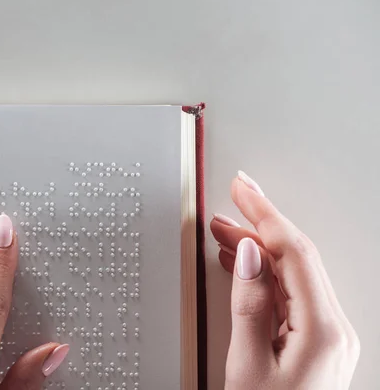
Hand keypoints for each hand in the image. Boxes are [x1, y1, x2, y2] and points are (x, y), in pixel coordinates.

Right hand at [211, 171, 359, 389]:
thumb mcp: (247, 367)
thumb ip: (249, 305)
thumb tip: (248, 255)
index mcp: (323, 330)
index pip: (294, 252)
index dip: (265, 214)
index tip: (243, 190)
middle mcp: (333, 328)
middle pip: (296, 258)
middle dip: (259, 226)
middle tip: (229, 202)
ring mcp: (326, 335)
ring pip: (291, 274)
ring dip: (258, 249)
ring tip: (224, 230)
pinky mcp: (314, 342)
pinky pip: (289, 295)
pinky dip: (262, 275)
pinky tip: (241, 264)